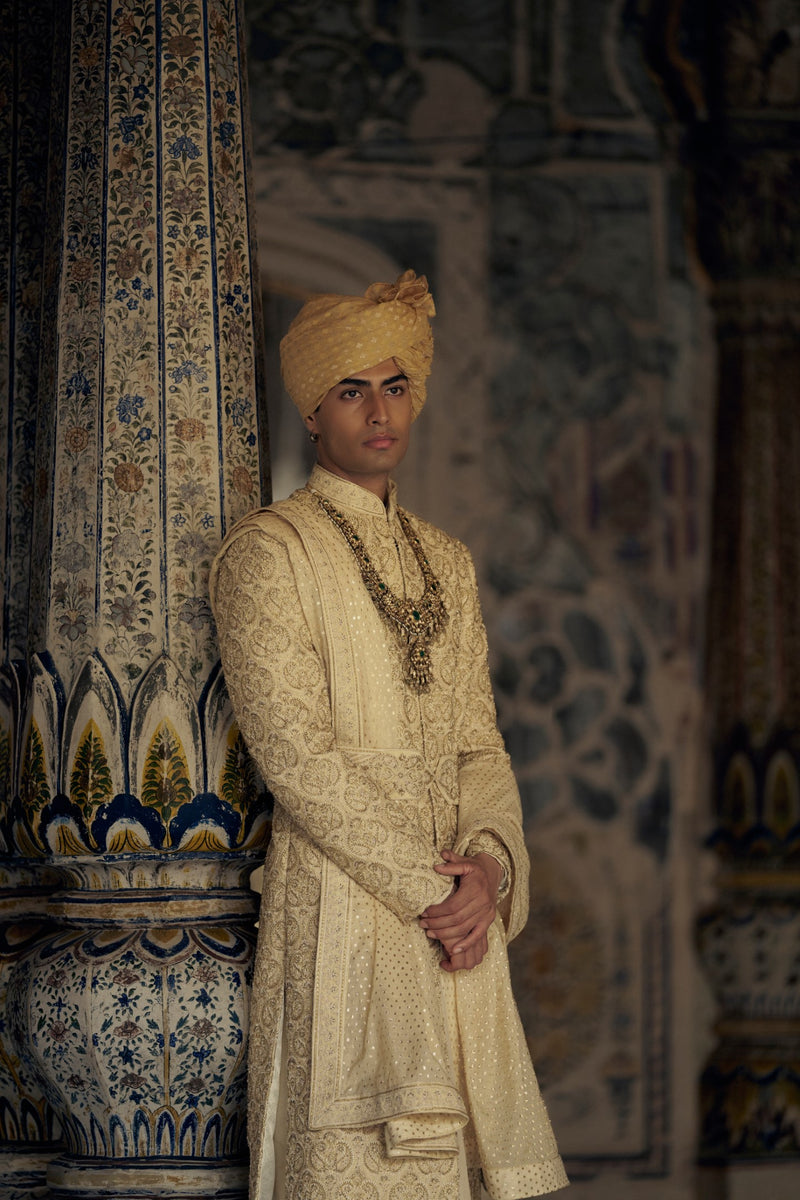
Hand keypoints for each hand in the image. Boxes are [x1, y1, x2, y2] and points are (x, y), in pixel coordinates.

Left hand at [419, 850, 502, 971]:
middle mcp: (482, 903)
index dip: (438, 911)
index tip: (425, 912)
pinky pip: (478, 936)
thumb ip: (451, 863)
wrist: (493, 872)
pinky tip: (454, 950)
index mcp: (475, 889)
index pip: (453, 905)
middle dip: (438, 924)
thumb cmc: (475, 868)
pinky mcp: (489, 920)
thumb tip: (436, 866)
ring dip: (446, 934)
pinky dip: (466, 944)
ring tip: (430, 934)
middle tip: (423, 924)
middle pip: (457, 919)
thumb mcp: (464, 862)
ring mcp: (487, 913)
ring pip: (464, 929)